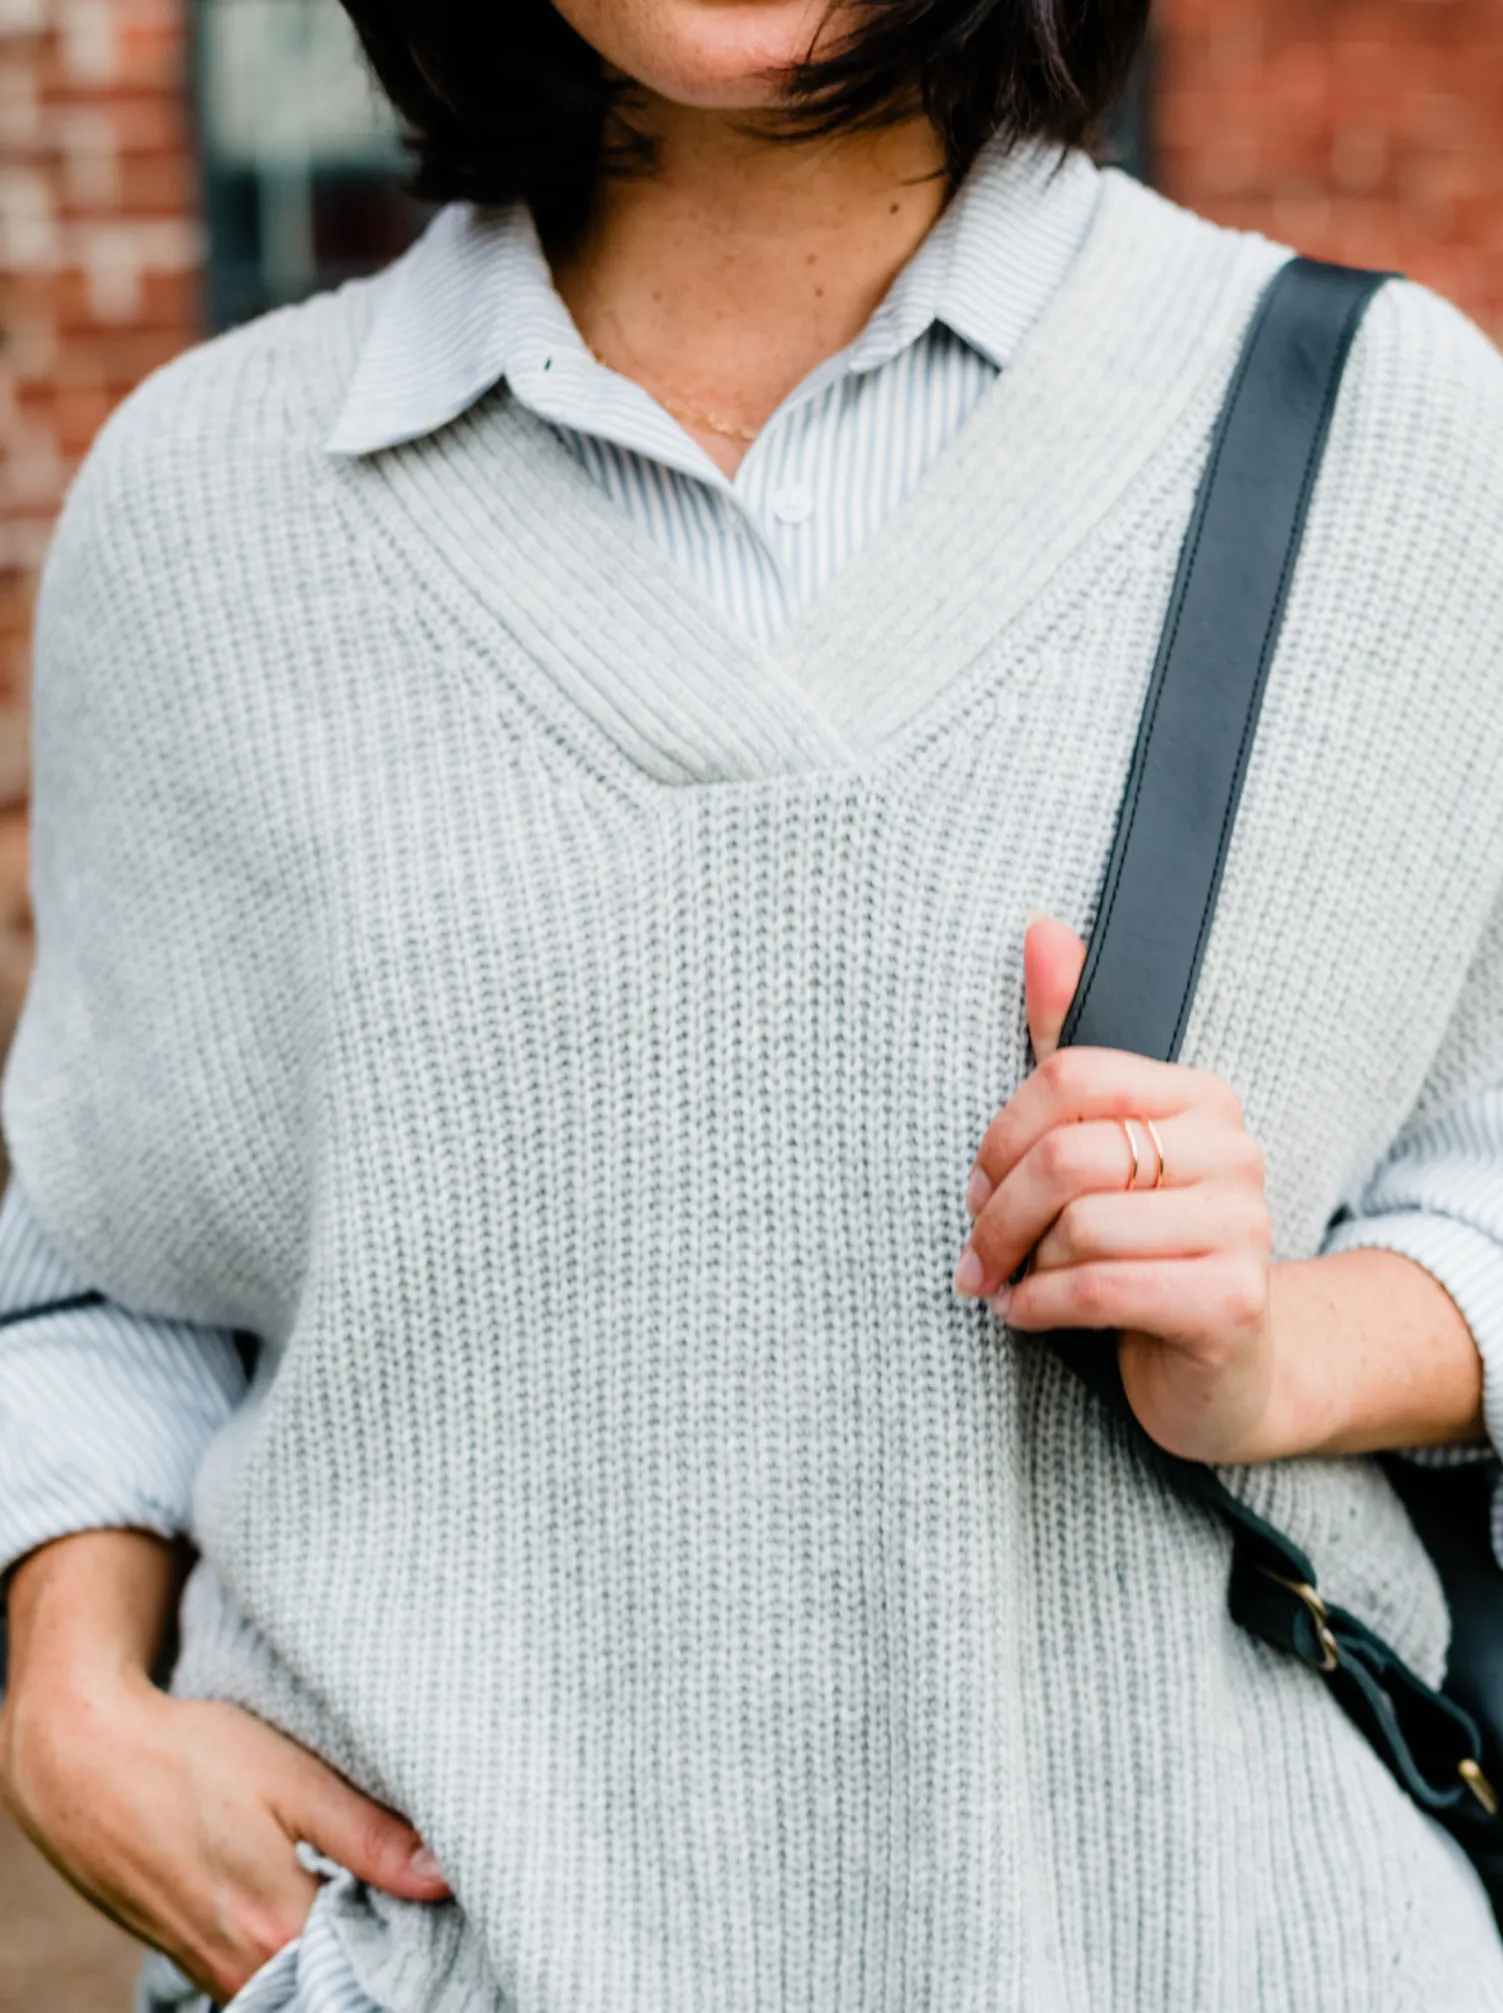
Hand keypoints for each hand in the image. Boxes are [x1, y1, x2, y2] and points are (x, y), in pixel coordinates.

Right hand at [0, 1532, 450, 2005]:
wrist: (81, 1761)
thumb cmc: (189, 1757)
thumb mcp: (291, 1778)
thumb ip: (369, 1834)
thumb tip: (444, 1877)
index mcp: (277, 1927)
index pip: (373, 1967)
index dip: (416, 1940)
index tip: (447, 1907)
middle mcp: (242, 1967)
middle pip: (335, 1982)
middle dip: (379, 1949)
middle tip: (415, 1896)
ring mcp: (209, 1966)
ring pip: (298, 1979)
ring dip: (336, 1947)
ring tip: (370, 1892)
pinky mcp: (190, 1952)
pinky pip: (260, 1970)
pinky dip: (296, 1946)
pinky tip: (315, 1898)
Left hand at [954, 914, 1277, 1462]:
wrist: (1224, 1370)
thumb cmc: (1143, 1249)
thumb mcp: (1099, 1143)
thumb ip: (1064, 1041)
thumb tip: (1039, 927)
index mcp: (1199, 1098)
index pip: (1069, 1080)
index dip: (1001, 1139)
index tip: (976, 1189)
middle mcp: (1234, 1151)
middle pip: (1067, 1156)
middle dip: (998, 1214)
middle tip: (974, 1254)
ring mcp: (1244, 1226)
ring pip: (1080, 1225)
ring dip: (1023, 1267)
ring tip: (1015, 1286)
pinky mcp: (1234, 1301)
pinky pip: (1103, 1287)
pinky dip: (1042, 1307)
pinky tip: (1028, 1316)